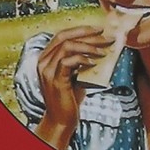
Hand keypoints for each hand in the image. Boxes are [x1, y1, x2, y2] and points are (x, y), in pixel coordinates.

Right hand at [33, 26, 111, 149]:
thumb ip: (84, 60)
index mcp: (46, 57)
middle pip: (64, 36)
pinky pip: (68, 61)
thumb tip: (104, 47)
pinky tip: (94, 63)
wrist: (62, 119)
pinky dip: (83, 59)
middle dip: (88, 34)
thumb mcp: (77, 74)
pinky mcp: (54, 80)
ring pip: (67, 46)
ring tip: (104, 50)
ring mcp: (47, 70)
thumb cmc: (70, 97)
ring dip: (89, 46)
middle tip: (106, 35)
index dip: (81, 29)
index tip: (99, 29)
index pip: (63, 35)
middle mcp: (43, 61)